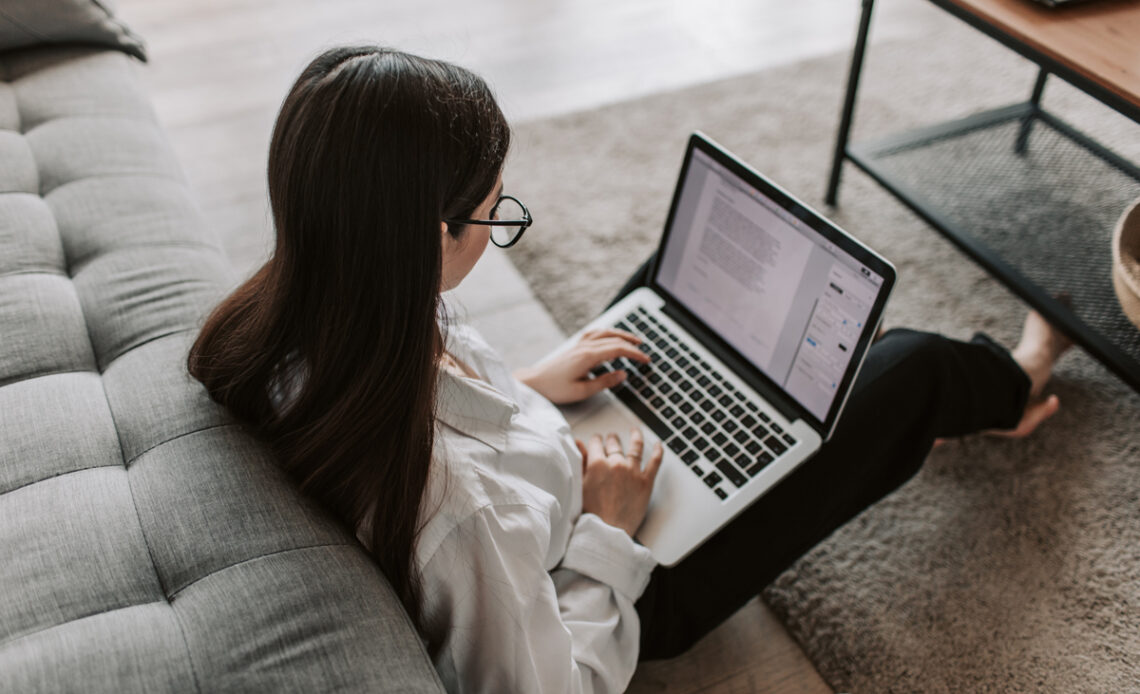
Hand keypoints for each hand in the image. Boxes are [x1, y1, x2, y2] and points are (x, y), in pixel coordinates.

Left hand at [514, 329, 649, 403]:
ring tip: (634, 340)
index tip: (646, 360)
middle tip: (645, 353)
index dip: (635, 354)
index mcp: (588, 356)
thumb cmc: (555, 388)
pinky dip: (607, 333)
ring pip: (605, 333)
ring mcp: (579, 344)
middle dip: (632, 345)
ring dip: (622, 335)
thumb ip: (605, 382)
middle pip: (614, 339)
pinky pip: (595, 333)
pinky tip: (611, 336)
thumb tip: (623, 374)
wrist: (534, 382)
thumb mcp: (582, 391)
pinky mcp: (575, 346)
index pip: (618, 350)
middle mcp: (584, 346)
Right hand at [577, 429, 663, 536]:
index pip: (596, 443)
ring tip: (635, 432)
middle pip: (614, 444)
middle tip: (611, 438)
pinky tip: (659, 445)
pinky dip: (658, 451)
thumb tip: (578, 443)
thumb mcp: (580, 485)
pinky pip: (655, 462)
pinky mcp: (646, 482)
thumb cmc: (591, 513)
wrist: (607, 532)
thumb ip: (580, 462)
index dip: (595, 441)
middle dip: (612, 439)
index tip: (596, 441)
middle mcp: (616, 463)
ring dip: (635, 437)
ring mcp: (633, 472)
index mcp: (597, 464)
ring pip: (636, 447)